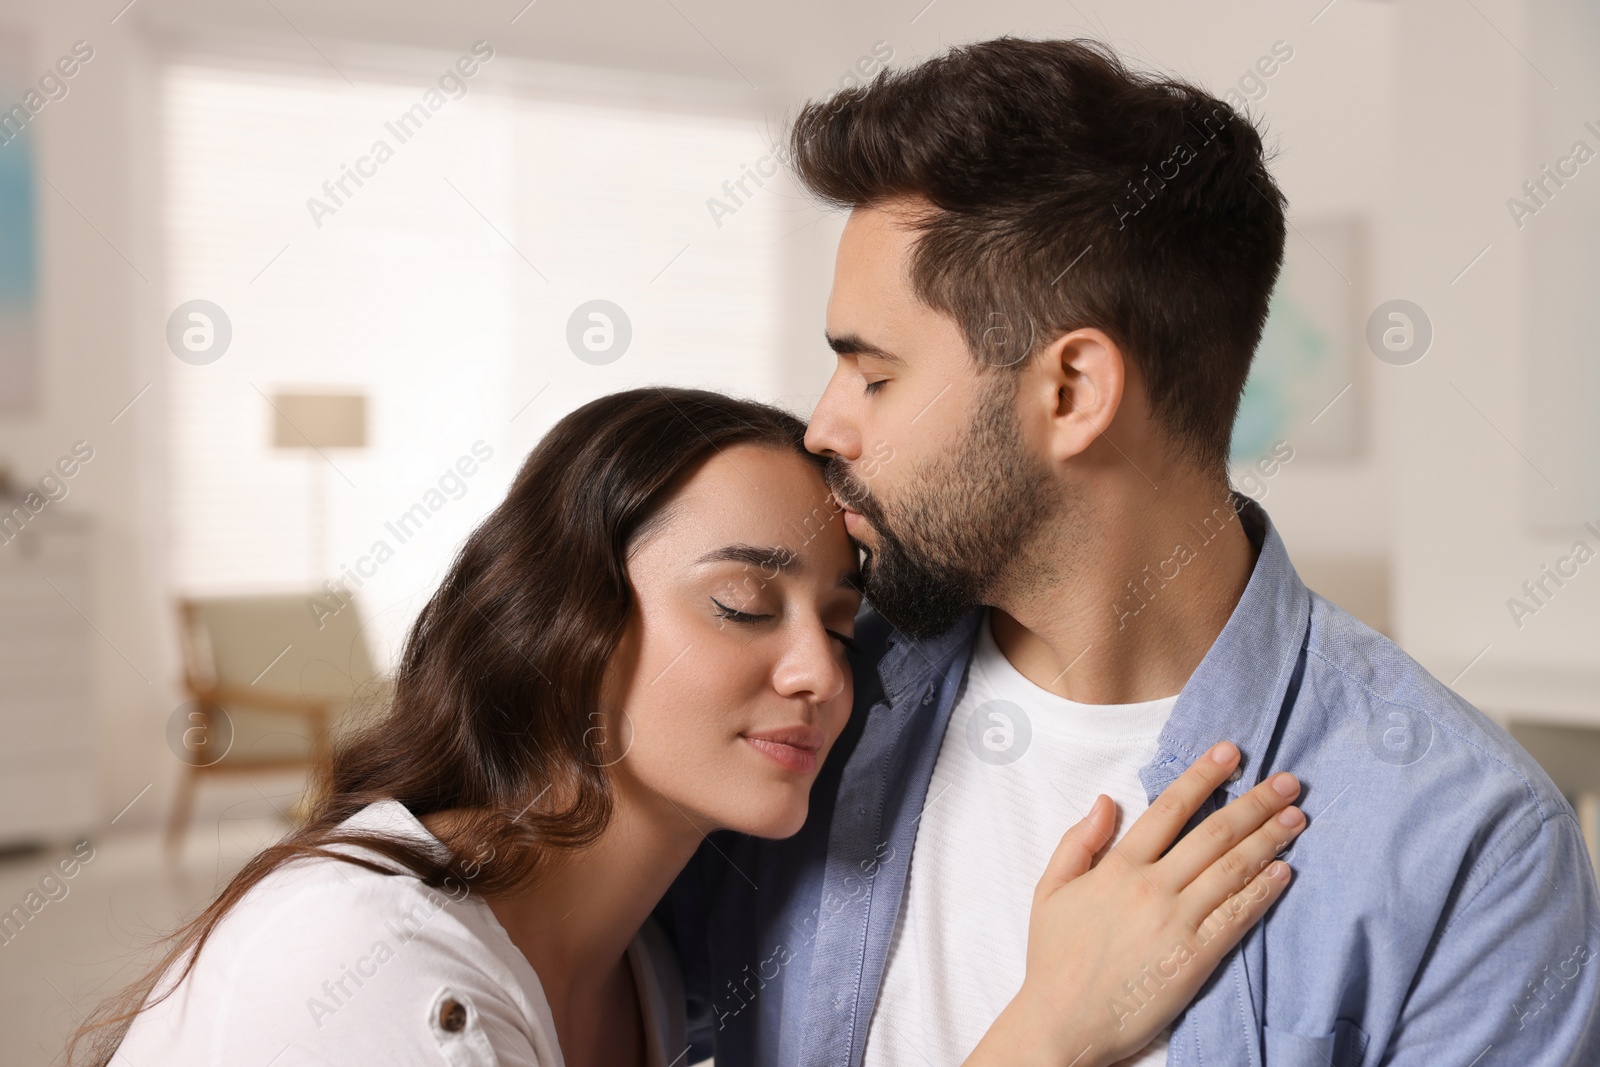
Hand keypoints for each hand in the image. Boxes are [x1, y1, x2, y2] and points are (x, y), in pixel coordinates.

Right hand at [967, 741, 1302, 1066]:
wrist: (1063, 1023)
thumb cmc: (1054, 959)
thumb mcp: (1050, 891)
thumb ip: (1078, 842)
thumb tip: (1107, 800)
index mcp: (1117, 867)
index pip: (1169, 808)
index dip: (1202, 776)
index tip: (1230, 753)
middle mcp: (1151, 887)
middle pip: (1213, 834)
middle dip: (1255, 803)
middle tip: (1289, 783)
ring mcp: (1176, 923)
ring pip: (1232, 870)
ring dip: (1269, 841)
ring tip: (1297, 819)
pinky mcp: (1194, 959)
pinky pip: (1236, 918)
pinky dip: (1262, 893)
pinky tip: (1284, 873)